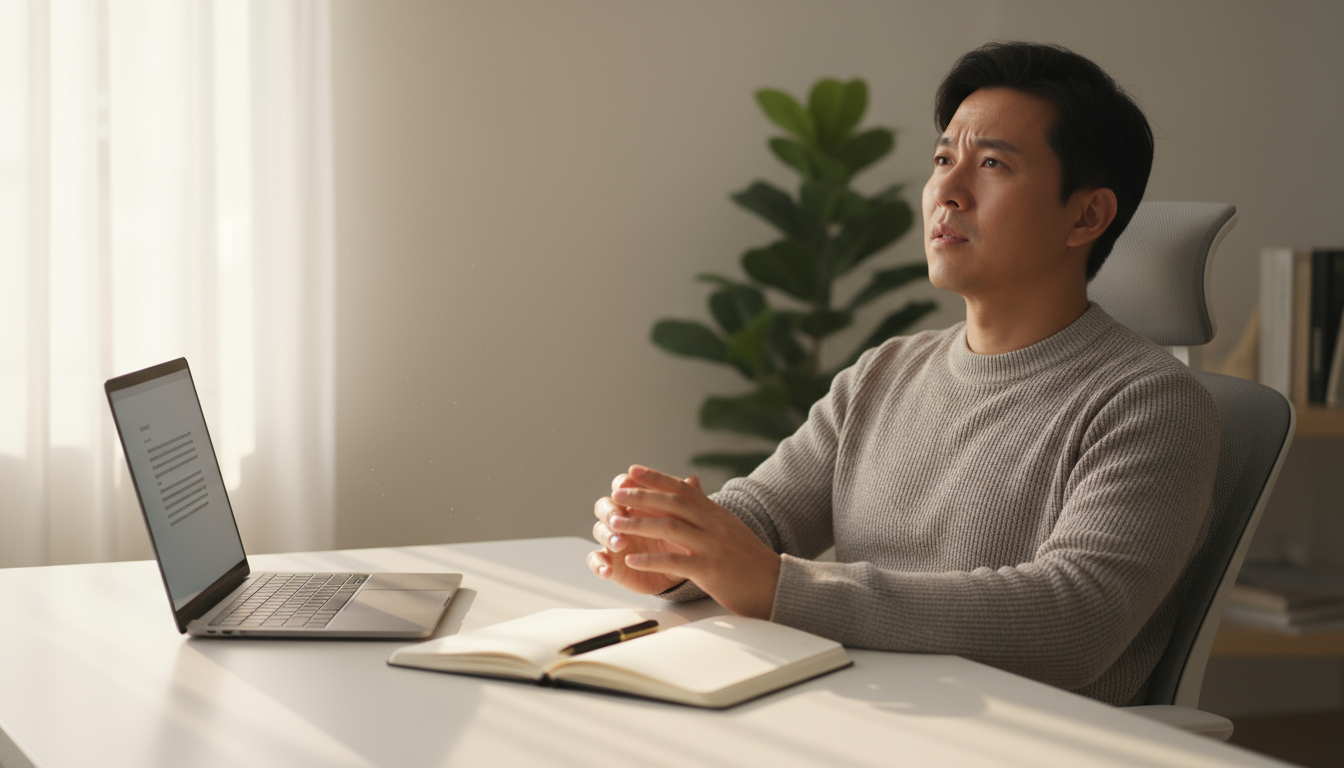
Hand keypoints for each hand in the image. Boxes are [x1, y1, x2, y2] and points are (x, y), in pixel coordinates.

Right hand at [588, 471, 687, 595]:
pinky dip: (598, 565)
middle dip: (609, 510)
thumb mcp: (686, 523)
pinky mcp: (611, 562)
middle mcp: (622, 519)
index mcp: (637, 503)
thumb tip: (693, 479)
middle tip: (618, 518)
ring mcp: (613, 540)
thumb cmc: (680, 540)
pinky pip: (596, 561)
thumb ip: (686, 501)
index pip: (623, 486)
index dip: (622, 484)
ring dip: (607, 535)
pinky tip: (608, 571)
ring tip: (620, 543)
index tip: (626, 485)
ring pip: (599, 530)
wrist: (681, 570)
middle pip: (604, 505)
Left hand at [596, 465, 780, 618]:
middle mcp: (714, 525)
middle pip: (672, 502)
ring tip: (613, 524)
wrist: (776, 585)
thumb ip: (707, 508)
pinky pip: (675, 562)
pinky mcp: (711, 570)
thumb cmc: (749, 560)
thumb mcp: (729, 527)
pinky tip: (631, 560)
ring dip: (638, 524)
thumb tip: (692, 483)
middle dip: (641, 496)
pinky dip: (651, 559)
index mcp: (716, 514)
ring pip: (670, 527)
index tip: (632, 470)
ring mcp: (713, 546)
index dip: (656, 477)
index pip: (683, 488)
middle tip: (616, 492)